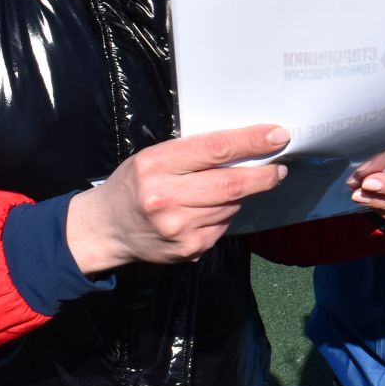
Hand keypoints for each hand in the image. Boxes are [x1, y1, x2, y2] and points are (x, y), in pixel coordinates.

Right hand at [67, 125, 290, 274]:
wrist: (105, 229)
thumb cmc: (134, 184)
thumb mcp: (153, 158)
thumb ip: (193, 154)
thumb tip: (246, 149)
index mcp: (156, 166)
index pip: (215, 149)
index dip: (252, 142)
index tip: (278, 136)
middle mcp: (166, 198)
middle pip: (232, 184)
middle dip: (263, 176)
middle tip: (279, 169)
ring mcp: (179, 228)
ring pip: (231, 206)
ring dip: (238, 197)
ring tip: (221, 191)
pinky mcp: (189, 249)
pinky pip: (223, 226)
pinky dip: (224, 216)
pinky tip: (204, 213)